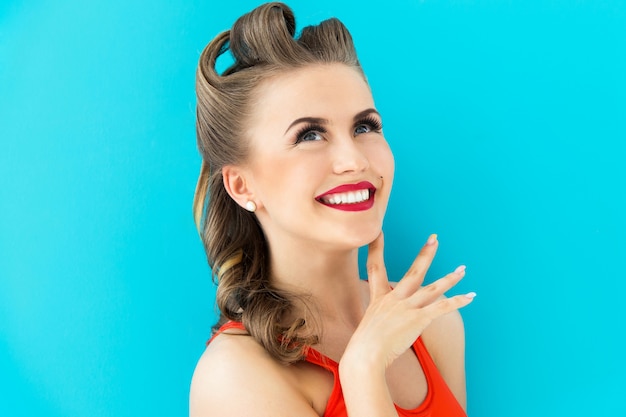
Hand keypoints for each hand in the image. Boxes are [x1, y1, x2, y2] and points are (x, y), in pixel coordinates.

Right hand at [343, 232, 474, 370]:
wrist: (363, 356)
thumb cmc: (361, 349)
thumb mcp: (366, 327)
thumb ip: (377, 321)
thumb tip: (379, 327)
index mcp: (378, 298)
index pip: (375, 267)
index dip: (376, 248)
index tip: (378, 231)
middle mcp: (393, 299)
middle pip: (413, 271)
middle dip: (425, 254)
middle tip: (434, 238)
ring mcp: (406, 308)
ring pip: (433, 288)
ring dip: (450, 278)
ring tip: (463, 269)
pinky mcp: (417, 319)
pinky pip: (442, 307)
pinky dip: (457, 301)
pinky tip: (470, 297)